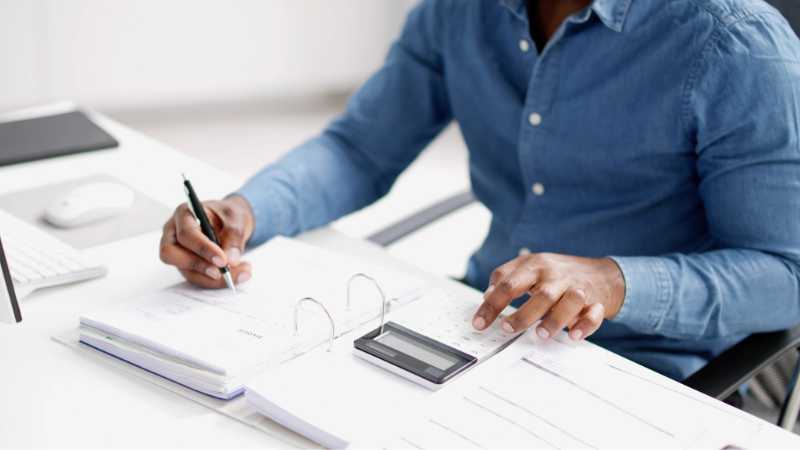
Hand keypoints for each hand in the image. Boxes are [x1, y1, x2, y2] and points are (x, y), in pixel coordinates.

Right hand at [159, 194, 254, 287]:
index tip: (222, 260)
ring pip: (186, 270)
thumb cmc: (228, 213)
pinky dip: (216, 280)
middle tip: (223, 271)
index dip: (203, 249)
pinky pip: (197, 277)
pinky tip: (236, 274)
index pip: (186, 234)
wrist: (230, 220)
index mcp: (184, 214)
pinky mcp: (186, 264)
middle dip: (198, 266)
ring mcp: (178, 250)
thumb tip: (231, 260)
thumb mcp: (236, 217)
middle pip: (171, 254)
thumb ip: (234, 235)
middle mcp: (174, 232)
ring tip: (242, 272)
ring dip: (212, 278)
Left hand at [471, 253, 624, 340]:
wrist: (601, 273)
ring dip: (555, 320)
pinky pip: (594, 314)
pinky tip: (574, 335)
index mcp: (536, 265)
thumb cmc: (557, 272)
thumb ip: (504, 276)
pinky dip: (585, 325)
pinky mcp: (596, 303)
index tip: (479, 323)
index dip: (491, 305)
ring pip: (570, 301)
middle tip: (508, 328)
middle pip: (542, 294)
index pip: (509, 283)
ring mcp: (579, 288)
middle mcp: (557, 276)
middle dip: (523, 314)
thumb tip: (486, 295)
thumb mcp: (528, 264)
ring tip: (540, 333)